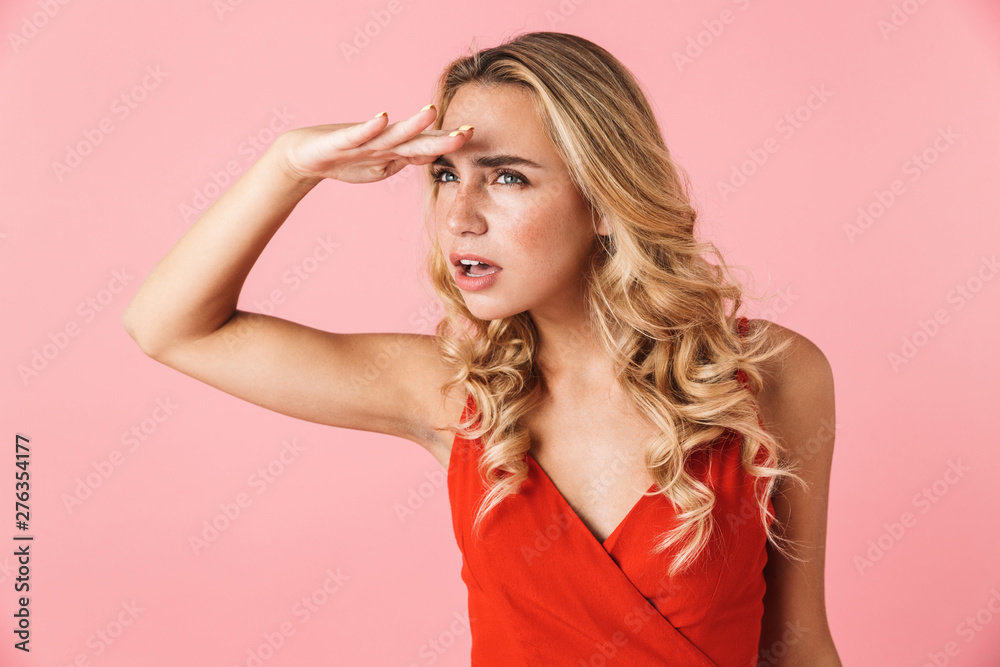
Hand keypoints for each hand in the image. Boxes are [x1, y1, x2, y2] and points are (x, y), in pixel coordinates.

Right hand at [275, 106, 471, 184]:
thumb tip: (433, 158)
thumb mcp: (381, 167)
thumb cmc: (344, 159)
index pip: (425, 148)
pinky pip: (358, 134)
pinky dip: (370, 127)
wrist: (304, 155)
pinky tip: (383, 117)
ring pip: (392, 134)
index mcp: (393, 151)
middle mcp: (382, 142)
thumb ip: (406, 160)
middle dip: (441, 138)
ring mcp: (362, 141)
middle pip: (417, 141)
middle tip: (467, 131)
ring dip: (412, 124)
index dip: (447, 144)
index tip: (472, 136)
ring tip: (431, 112)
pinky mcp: (341, 141)